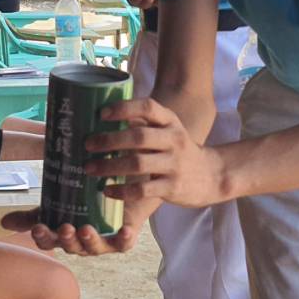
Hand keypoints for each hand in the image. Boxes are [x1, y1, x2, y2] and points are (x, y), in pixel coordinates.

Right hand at [0, 210, 148, 255]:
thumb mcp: (53, 207)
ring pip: (94, 247)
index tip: (38, 227)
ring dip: (90, 240)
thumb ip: (30, 216)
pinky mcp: (122, 240)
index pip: (48, 241)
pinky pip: (123, 244)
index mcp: (61, 237)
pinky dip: (124, 239)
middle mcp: (80, 244)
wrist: (116, 196)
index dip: (43, 236)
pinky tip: (125, 231)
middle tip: (66, 228)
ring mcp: (102, 244)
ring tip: (86, 229)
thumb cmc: (80, 206)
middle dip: (67, 239)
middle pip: (71, 246)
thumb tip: (3, 222)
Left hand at [89, 98, 228, 208]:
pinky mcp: (172, 187)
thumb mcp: (167, 131)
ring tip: (89, 168)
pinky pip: (142, 190)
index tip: (101, 114)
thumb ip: (142, 125)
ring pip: (137, 164)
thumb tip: (101, 120)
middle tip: (87, 144)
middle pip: (138, 137)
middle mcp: (174, 139)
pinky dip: (121, 190)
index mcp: (170, 121)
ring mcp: (174, 164)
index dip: (124, 108)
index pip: (148, 107)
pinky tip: (107, 190)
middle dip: (109, 140)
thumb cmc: (178, 151)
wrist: (211, 176)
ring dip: (109, 166)